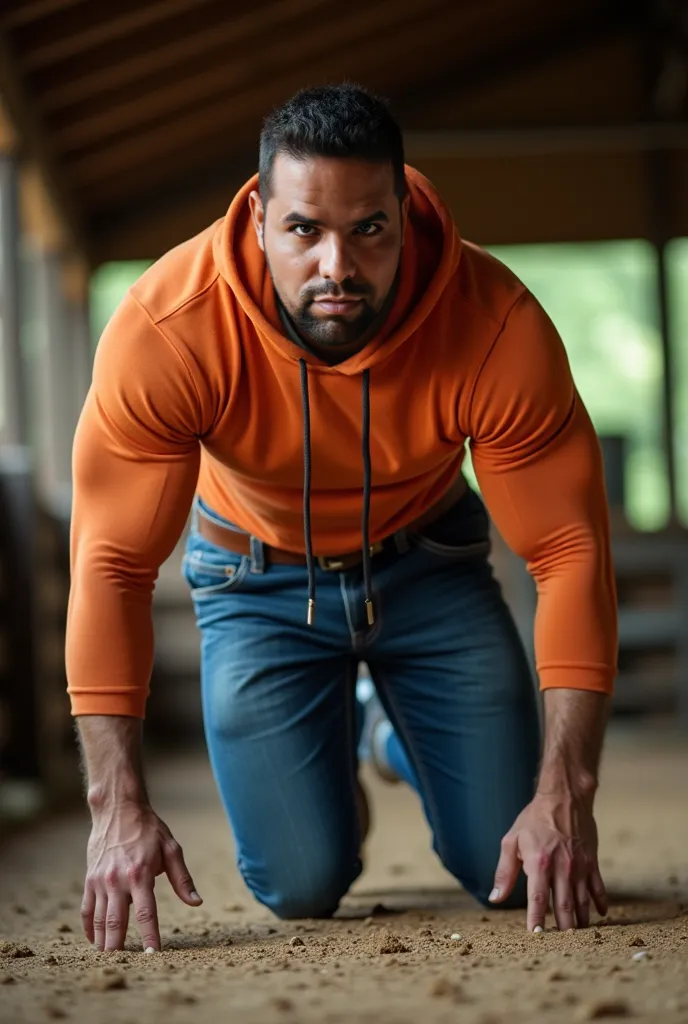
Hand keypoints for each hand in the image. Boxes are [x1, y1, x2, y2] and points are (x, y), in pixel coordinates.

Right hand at [81, 802, 201, 950]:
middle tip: (125, 967)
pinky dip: (89, 929)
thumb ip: (182, 878)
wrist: (117, 810)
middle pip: (116, 923)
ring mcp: (101, 881)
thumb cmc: (149, 829)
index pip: (146, 914)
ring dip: (104, 942)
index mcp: (141, 874)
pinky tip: (95, 941)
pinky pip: (86, 910)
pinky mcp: (90, 880)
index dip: (150, 937)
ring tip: (110, 959)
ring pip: (99, 921)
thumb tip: (196, 902)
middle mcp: (118, 880)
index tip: (153, 955)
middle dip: (120, 948)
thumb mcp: (171, 848)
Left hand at [489, 791, 607, 930]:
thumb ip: (504, 871)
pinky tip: (600, 915)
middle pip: (564, 907)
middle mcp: (562, 868)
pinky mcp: (592, 862)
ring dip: (580, 921)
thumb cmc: (534, 819)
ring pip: (582, 902)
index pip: (538, 900)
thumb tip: (495, 898)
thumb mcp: (512, 840)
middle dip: (562, 929)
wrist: (564, 797)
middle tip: (558, 945)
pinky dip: (600, 903)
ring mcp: (580, 866)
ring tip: (576, 936)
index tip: (535, 936)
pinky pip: (598, 888)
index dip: (537, 920)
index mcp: (539, 863)